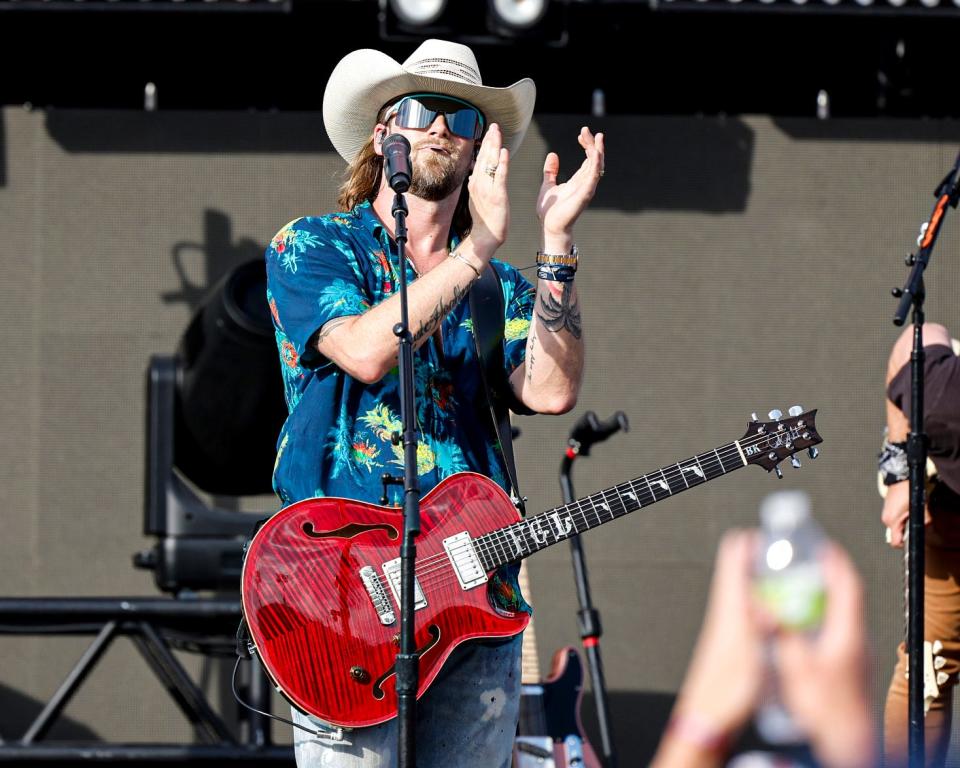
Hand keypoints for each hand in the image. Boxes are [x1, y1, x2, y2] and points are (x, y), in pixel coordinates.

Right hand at [466, 123, 509, 255]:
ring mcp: (487, 189)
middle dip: (489, 140)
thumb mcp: (477, 198)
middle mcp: (479, 183)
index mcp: (475, 183)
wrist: (485, 236)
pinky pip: (500, 176)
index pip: (480, 159)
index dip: (485, 144)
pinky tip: (504, 152)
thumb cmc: (484, 219)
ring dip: (494, 146)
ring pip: (490, 163)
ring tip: (497, 132)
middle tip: (494, 126)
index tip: (489, 131)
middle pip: (484, 157)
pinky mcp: (497, 196)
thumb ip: (476, 183)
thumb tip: (474, 172)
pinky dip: (502, 163)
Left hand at [537, 127, 603, 244]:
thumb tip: (553, 155)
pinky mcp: (585, 194)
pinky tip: (595, 152)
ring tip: (597, 136)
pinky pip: (594, 177)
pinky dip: (596, 164)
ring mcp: (587, 188)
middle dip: (592, 143)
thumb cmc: (549, 211)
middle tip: (586, 130)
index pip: (588, 159)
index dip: (587, 145)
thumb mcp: (547, 185)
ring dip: (598, 150)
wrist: (549, 226)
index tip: (581, 134)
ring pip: (598, 165)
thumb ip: (550, 171)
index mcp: (578, 180)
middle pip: (595, 159)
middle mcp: (585, 183)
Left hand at [672, 530, 765, 736]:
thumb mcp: (750, 660)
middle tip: (786, 548)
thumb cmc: (727, 694)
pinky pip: (745, 604)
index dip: (751, 539)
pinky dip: (759, 596)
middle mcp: (725, 610)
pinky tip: (774, 605)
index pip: (734, 557)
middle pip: (737, 566)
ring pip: (741, 585)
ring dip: (760, 573)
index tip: (773, 532)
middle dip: (759, 552)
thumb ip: (759, 631)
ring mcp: (725, 623)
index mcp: (730, 608)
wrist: (707, 717)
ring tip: (784, 569)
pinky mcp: (729, 638)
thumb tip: (768, 606)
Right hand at [775, 543, 875, 767]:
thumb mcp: (797, 670)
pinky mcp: (847, 669)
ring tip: (798, 587)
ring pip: (839, 615)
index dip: (834, 562)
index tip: (821, 545)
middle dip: (824, 575)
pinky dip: (818, 619)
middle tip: (804, 561)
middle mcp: (854, 641)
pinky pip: (834, 632)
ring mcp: (853, 655)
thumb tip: (767, 613)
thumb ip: (783, 638)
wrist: (848, 744)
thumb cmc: (827, 713)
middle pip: (844, 597)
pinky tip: (799, 627)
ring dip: (821, 597)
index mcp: (848, 635)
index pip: (847, 587)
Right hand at [881, 480, 930, 547]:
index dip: (905, 544)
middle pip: (896, 535)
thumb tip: (928, 531)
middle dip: (906, 532)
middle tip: (914, 523)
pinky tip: (906, 511)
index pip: (895, 542)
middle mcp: (886, 520)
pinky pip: (894, 521)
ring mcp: (885, 515)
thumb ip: (925, 522)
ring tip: (910, 515)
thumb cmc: (908, 491)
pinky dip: (900, 520)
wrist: (899, 478)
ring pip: (895, 528)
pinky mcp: (886, 511)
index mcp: (892, 521)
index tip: (912, 540)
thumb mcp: (920, 508)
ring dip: (903, 525)